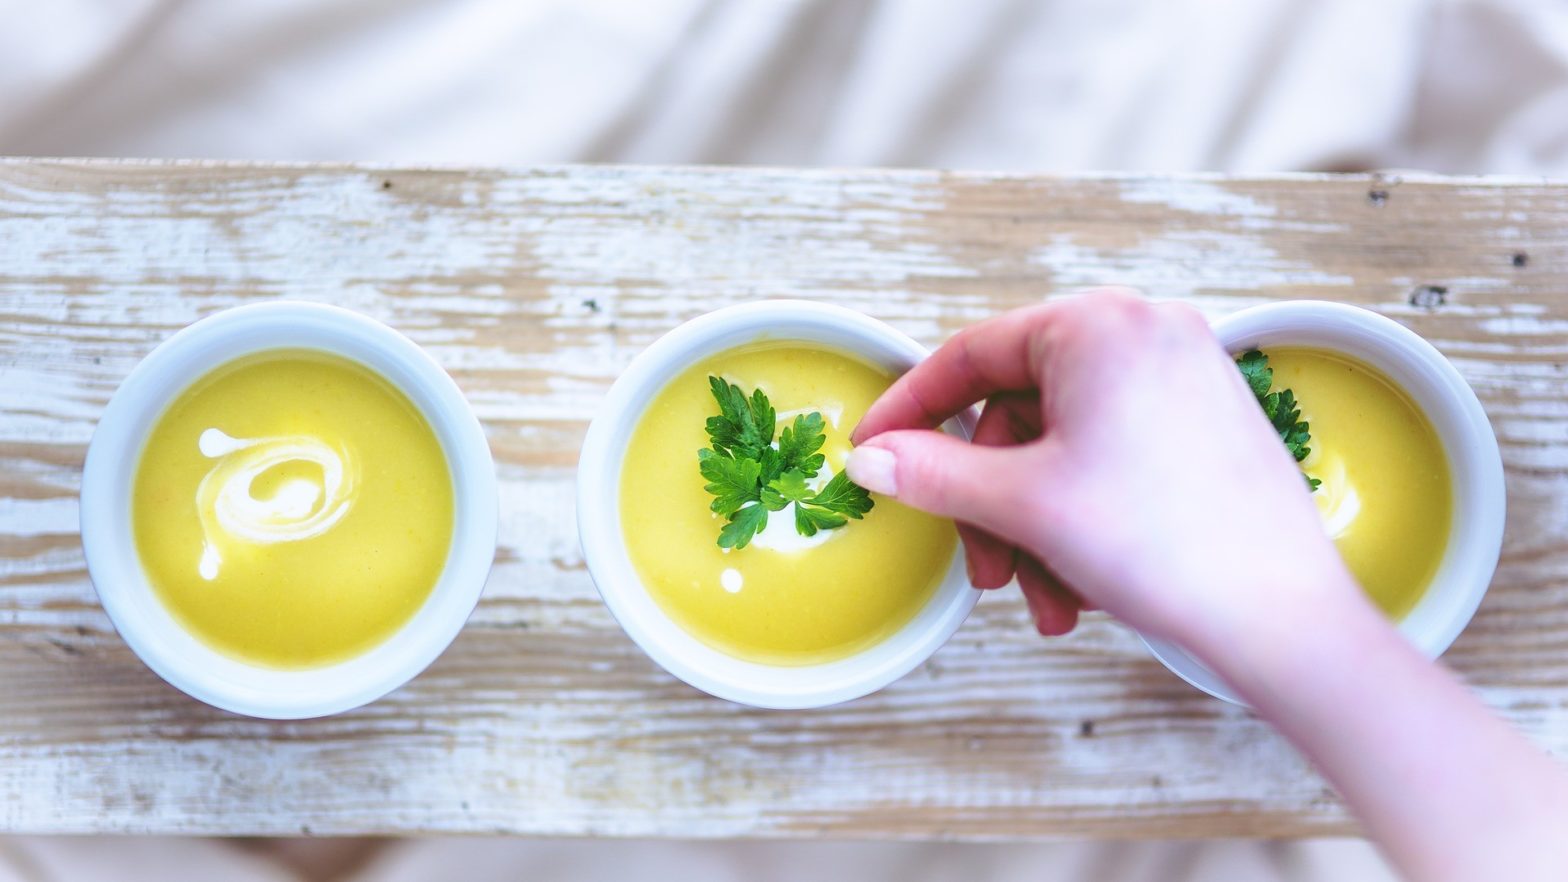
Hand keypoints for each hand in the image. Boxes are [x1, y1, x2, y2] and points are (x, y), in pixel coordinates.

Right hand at [846, 288, 1358, 652]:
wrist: (1284, 619)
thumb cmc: (1168, 548)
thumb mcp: (1024, 505)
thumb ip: (933, 473)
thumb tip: (874, 457)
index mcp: (1099, 325)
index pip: (970, 355)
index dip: (911, 411)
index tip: (874, 452)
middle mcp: (1146, 331)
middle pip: (1017, 411)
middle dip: (992, 503)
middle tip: (988, 569)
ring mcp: (1183, 373)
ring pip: (1062, 445)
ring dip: (1036, 526)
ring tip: (1049, 596)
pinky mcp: (1205, 419)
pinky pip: (1109, 454)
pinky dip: (1081, 515)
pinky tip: (1086, 582)